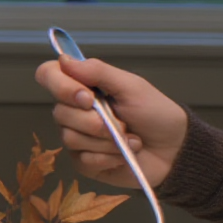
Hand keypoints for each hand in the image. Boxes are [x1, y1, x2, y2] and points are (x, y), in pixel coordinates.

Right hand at [33, 52, 188, 186]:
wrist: (173, 149)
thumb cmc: (155, 113)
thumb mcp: (131, 86)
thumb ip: (97, 71)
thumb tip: (63, 59)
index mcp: (83, 86)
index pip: (48, 76)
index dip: (60, 86)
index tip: (87, 97)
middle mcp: (74, 111)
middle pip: (59, 112)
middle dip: (94, 121)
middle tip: (122, 123)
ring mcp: (78, 137)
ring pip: (71, 138)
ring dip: (106, 141)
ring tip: (129, 139)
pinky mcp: (84, 162)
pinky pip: (82, 159)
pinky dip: (107, 157)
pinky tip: (123, 155)